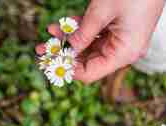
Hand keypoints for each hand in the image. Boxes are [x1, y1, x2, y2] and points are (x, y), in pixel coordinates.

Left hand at [37, 0, 164, 83]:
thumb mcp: (102, 12)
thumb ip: (83, 34)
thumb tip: (67, 50)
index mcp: (124, 53)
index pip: (90, 73)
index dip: (68, 69)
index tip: (50, 60)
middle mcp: (123, 50)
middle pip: (87, 61)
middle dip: (64, 53)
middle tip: (42, 48)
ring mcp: (120, 39)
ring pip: (87, 46)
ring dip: (68, 40)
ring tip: (48, 34)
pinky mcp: (117, 28)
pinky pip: (93, 34)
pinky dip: (78, 30)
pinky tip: (61, 25)